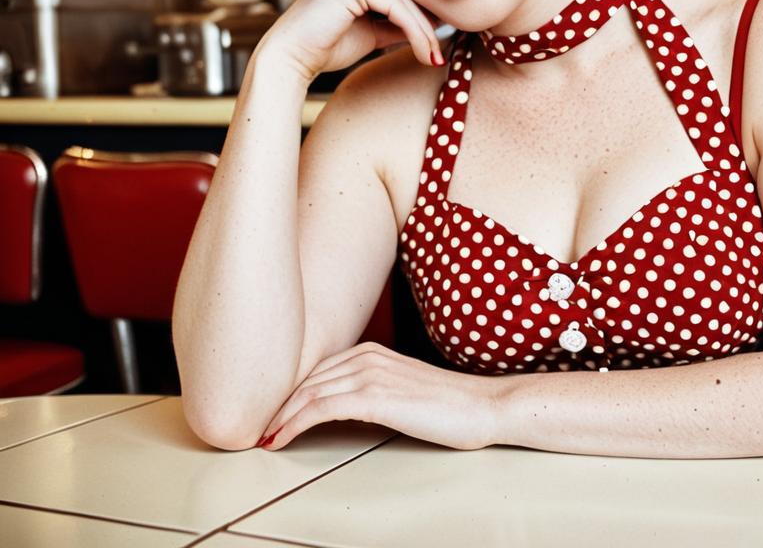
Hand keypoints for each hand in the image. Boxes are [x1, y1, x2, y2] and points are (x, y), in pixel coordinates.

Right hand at [256, 0, 442, 83]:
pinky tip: (422, 50)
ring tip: (433, 57)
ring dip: (423, 32)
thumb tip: (427, 28)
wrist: (290, 60)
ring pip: (401, 1)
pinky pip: (394, 6)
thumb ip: (394, 25)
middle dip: (425, 24)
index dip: (420, 16)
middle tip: (438, 53)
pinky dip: (413, 30)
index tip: (435, 42)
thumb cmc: (323, 48)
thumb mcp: (369, 33)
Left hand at [256, 343, 498, 450]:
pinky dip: (295, 423)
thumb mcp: (402, 390)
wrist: (480, 406)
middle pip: (307, 380)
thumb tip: (343, 408)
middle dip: (278, 405)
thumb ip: (372, 390)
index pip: (316, 371)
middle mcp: (367, 356)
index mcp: (372, 351)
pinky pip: (320, 408)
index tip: (272, 414)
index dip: (290, 394)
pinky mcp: (374, 396)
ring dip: (280, 416)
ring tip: (261, 436)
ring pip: (308, 393)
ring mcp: (370, 373)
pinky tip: (281, 438)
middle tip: (255, 428)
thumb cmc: (448, 404)